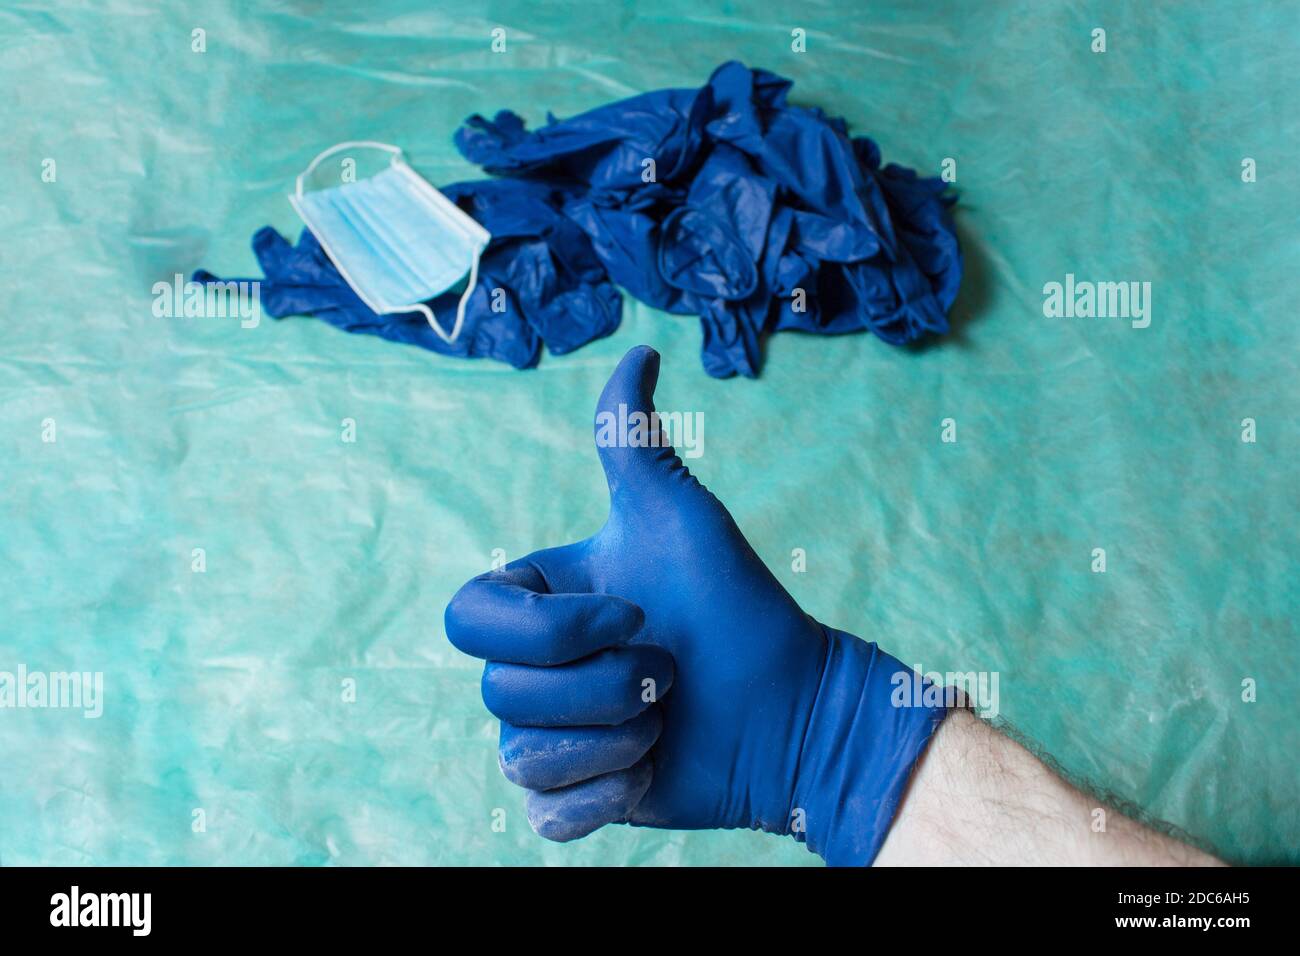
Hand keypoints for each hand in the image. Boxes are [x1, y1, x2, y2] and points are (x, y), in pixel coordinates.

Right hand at [445, 346, 945, 863]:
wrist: (796, 707)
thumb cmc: (738, 604)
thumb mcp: (680, 516)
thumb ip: (634, 441)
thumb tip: (640, 348)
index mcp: (538, 605)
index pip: (467, 618)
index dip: (545, 629)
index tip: (633, 615)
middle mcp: (533, 671)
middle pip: (498, 693)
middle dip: (603, 685)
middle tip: (671, 673)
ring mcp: (551, 736)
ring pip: (521, 753)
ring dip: (615, 735)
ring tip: (669, 717)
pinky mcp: (577, 798)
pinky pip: (545, 811)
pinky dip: (602, 794)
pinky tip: (651, 769)